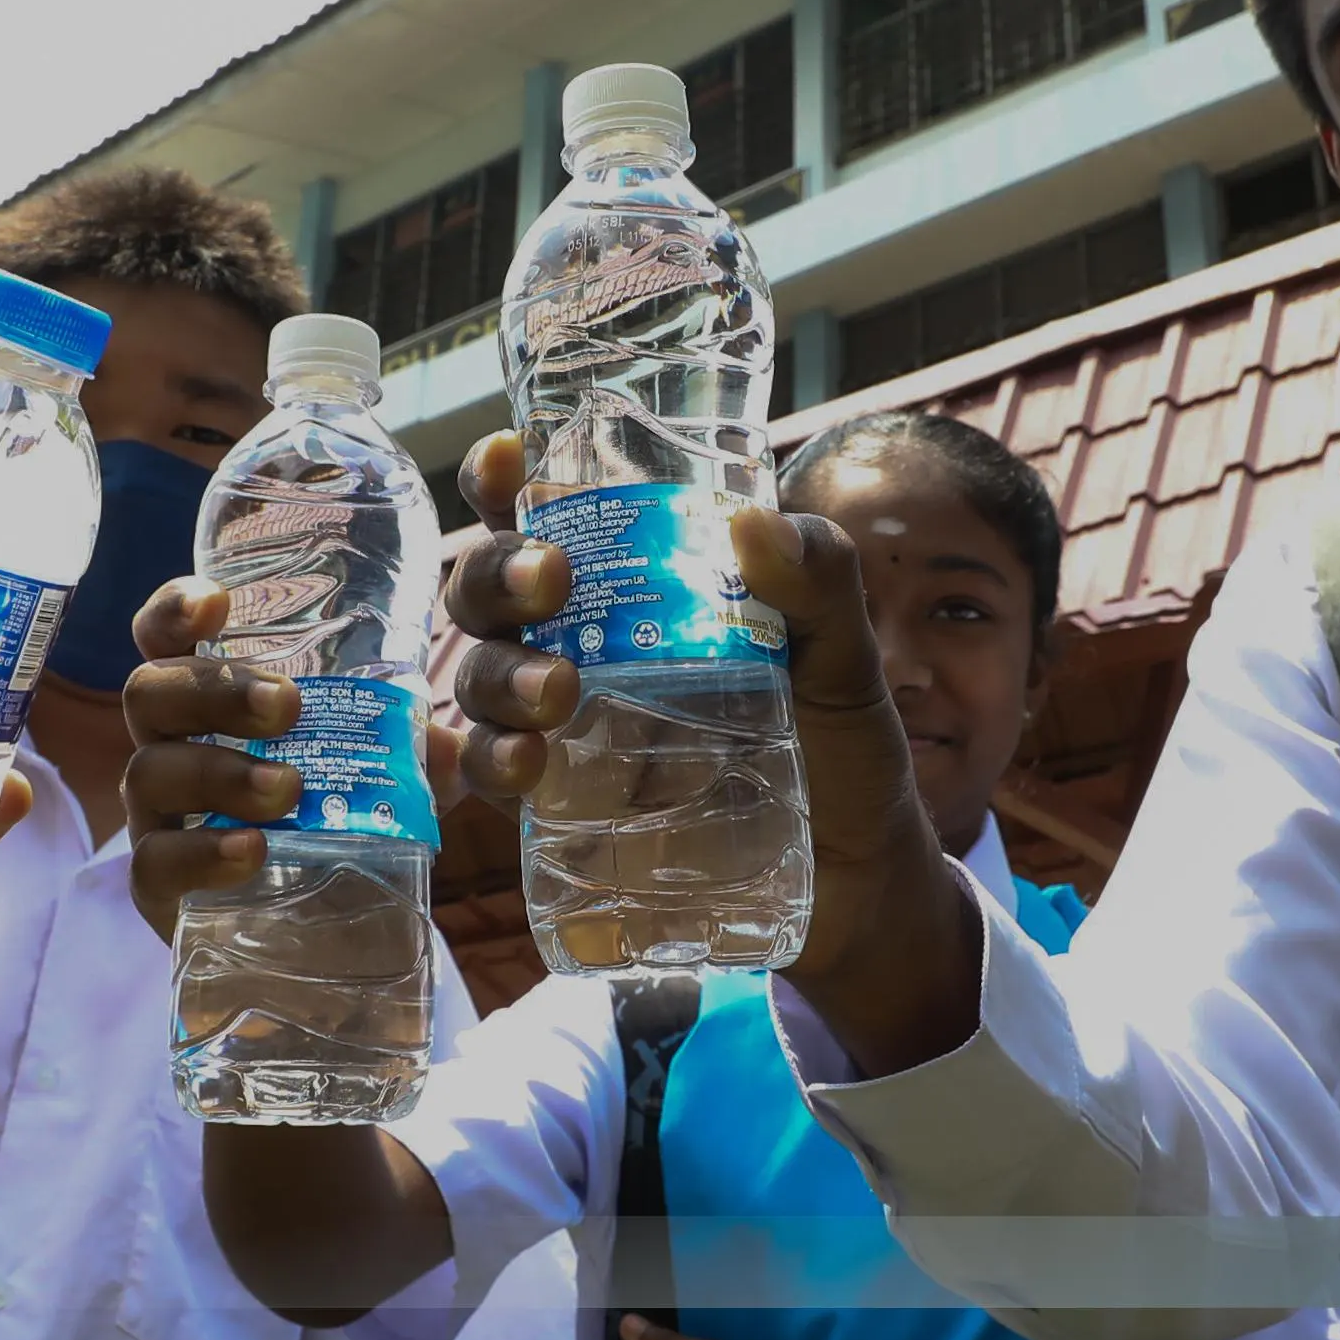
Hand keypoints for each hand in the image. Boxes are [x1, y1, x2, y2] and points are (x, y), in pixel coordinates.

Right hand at [118, 579, 468, 942]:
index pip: (166, 639)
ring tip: (289, 790)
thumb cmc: (340, 830)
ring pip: (151, 772)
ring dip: (221, 772)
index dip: (176, 611)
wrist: (326, 941)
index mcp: (211, 705)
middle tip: (284, 706)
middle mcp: (172, 748)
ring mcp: (158, 818)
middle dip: (214, 690)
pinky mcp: (161, 889)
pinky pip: (156, 863)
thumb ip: (414, 759)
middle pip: (152, 692)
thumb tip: (440, 743)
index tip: (216, 603)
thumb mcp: (388, 783)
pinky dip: (202, 852)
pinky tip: (251, 849)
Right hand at [443, 432, 948, 987]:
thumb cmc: (844, 748)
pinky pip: (493, 773)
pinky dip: (488, 760)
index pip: (553, 511)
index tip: (504, 459)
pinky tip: (524, 763)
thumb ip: (820, 585)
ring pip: (482, 675)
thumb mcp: (847, 658)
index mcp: (642, 583)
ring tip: (556, 695)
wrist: (857, 880)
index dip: (506, 480)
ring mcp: (567, 723)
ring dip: (500, 674)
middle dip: (498, 572)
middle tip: (550, 583)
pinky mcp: (565, 804)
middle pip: (491, 587)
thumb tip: (755, 524)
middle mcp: (586, 642)